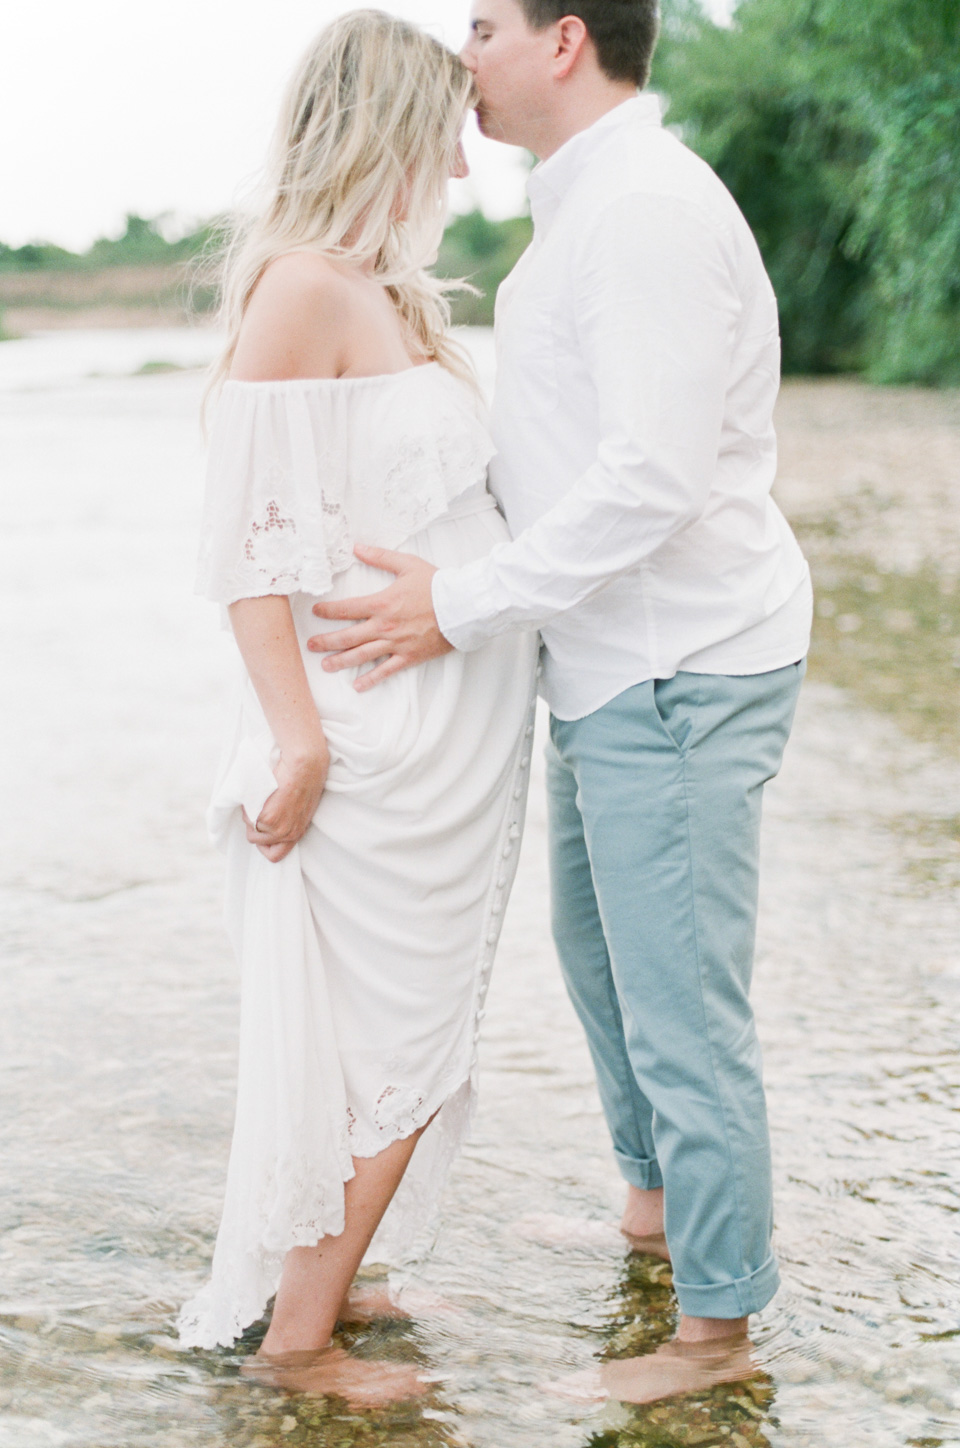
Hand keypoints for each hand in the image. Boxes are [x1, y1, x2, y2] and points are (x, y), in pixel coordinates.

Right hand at [242, 750, 328, 862]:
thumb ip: (288, 820)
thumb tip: (274, 822)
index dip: (264, 845)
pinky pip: (247, 817)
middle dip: (253, 826)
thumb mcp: (301, 807)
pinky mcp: (266, 818)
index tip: (262, 831)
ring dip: (251, 814)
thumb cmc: (305, 779)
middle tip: (260, 808)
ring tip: (263, 797)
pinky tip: (261, 792)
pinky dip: (248, 806)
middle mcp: (287, 834)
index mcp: (297, 832)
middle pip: (257, 841)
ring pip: (250, 828)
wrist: (305, 765)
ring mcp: (276, 828)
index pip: (276, 855)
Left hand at [307, 544, 451, 690]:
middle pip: (348, 637)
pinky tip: (358, 685)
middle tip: (311, 645)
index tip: (315, 612)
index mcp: (382, 603)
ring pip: (362, 655)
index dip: (328, 611)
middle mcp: (385, 626)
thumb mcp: (407, 564)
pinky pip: (386, 670)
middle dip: (326, 642)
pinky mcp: (409, 656)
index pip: (347, 609)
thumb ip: (380, 557)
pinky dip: (371, 679)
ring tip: (326, 666)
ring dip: (341, 661)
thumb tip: (357, 548)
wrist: (462, 606)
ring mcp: (396, 643)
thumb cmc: (437, 585)